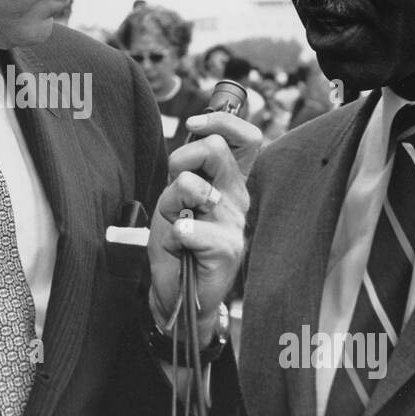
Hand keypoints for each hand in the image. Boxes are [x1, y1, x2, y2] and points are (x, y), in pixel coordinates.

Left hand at [147, 113, 261, 341]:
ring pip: (191, 185)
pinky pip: (187, 227)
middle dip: (181, 157)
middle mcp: (237, 197)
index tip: (194, 125)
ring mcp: (234, 222)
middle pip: (215, 149)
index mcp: (230, 182)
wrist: (181, 294)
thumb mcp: (176, 199)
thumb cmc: (178, 244)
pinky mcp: (227, 248)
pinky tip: (181, 249)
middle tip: (174, 184)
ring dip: (169, 203)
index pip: (245, 138)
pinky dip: (174, 235)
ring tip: (175, 225)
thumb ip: (186, 170)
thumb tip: (191, 136)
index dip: (221, 121)